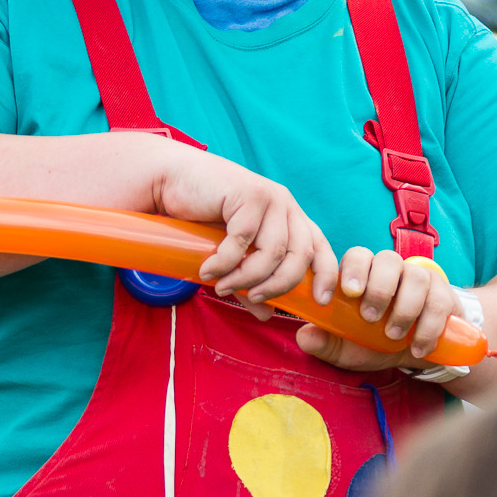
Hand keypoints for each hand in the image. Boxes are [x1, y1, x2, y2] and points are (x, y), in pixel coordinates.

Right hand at [151, 143, 337, 304]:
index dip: (326, 275)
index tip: (320, 301)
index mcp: (290, 218)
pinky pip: (243, 240)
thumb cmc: (201, 218)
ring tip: (222, 286)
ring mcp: (270, 197)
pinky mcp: (249, 193)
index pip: (319, 247)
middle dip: (278, 285)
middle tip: (254, 298)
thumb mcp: (233, 257)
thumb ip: (251, 283)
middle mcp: (286, 206)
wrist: (171, 181)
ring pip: (274, 252)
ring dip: (247, 277)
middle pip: (301, 255)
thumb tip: (266, 314)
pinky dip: (224, 262)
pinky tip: (207, 270)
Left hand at [297, 245, 466, 371]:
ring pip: (416, 278)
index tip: (347, 294)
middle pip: (387, 259)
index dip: (351, 270)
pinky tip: (418, 348)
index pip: (357, 255)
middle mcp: (392, 270)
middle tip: (370, 319)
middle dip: (378, 289)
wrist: (416, 354)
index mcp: (364, 276)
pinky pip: (439, 303)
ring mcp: (420, 279)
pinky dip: (428, 329)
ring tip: (394, 337)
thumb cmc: (375, 344)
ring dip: (404, 310)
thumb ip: (326, 343)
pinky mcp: (444, 294)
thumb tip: (304, 335)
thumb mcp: (348, 349)